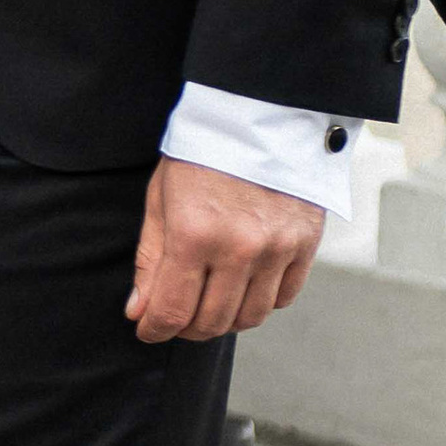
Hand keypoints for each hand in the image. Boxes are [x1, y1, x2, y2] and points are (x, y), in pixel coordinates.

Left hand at [127, 158, 322, 343]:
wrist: (259, 116)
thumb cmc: (202, 153)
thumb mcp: (160, 199)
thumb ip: (150, 260)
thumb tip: (140, 311)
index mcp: (194, 234)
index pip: (172, 310)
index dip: (155, 329)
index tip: (148, 329)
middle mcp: (239, 248)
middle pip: (211, 322)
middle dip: (186, 328)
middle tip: (176, 317)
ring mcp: (277, 248)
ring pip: (249, 317)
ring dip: (224, 320)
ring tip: (209, 303)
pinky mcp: (305, 244)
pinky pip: (283, 298)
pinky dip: (261, 302)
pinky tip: (244, 287)